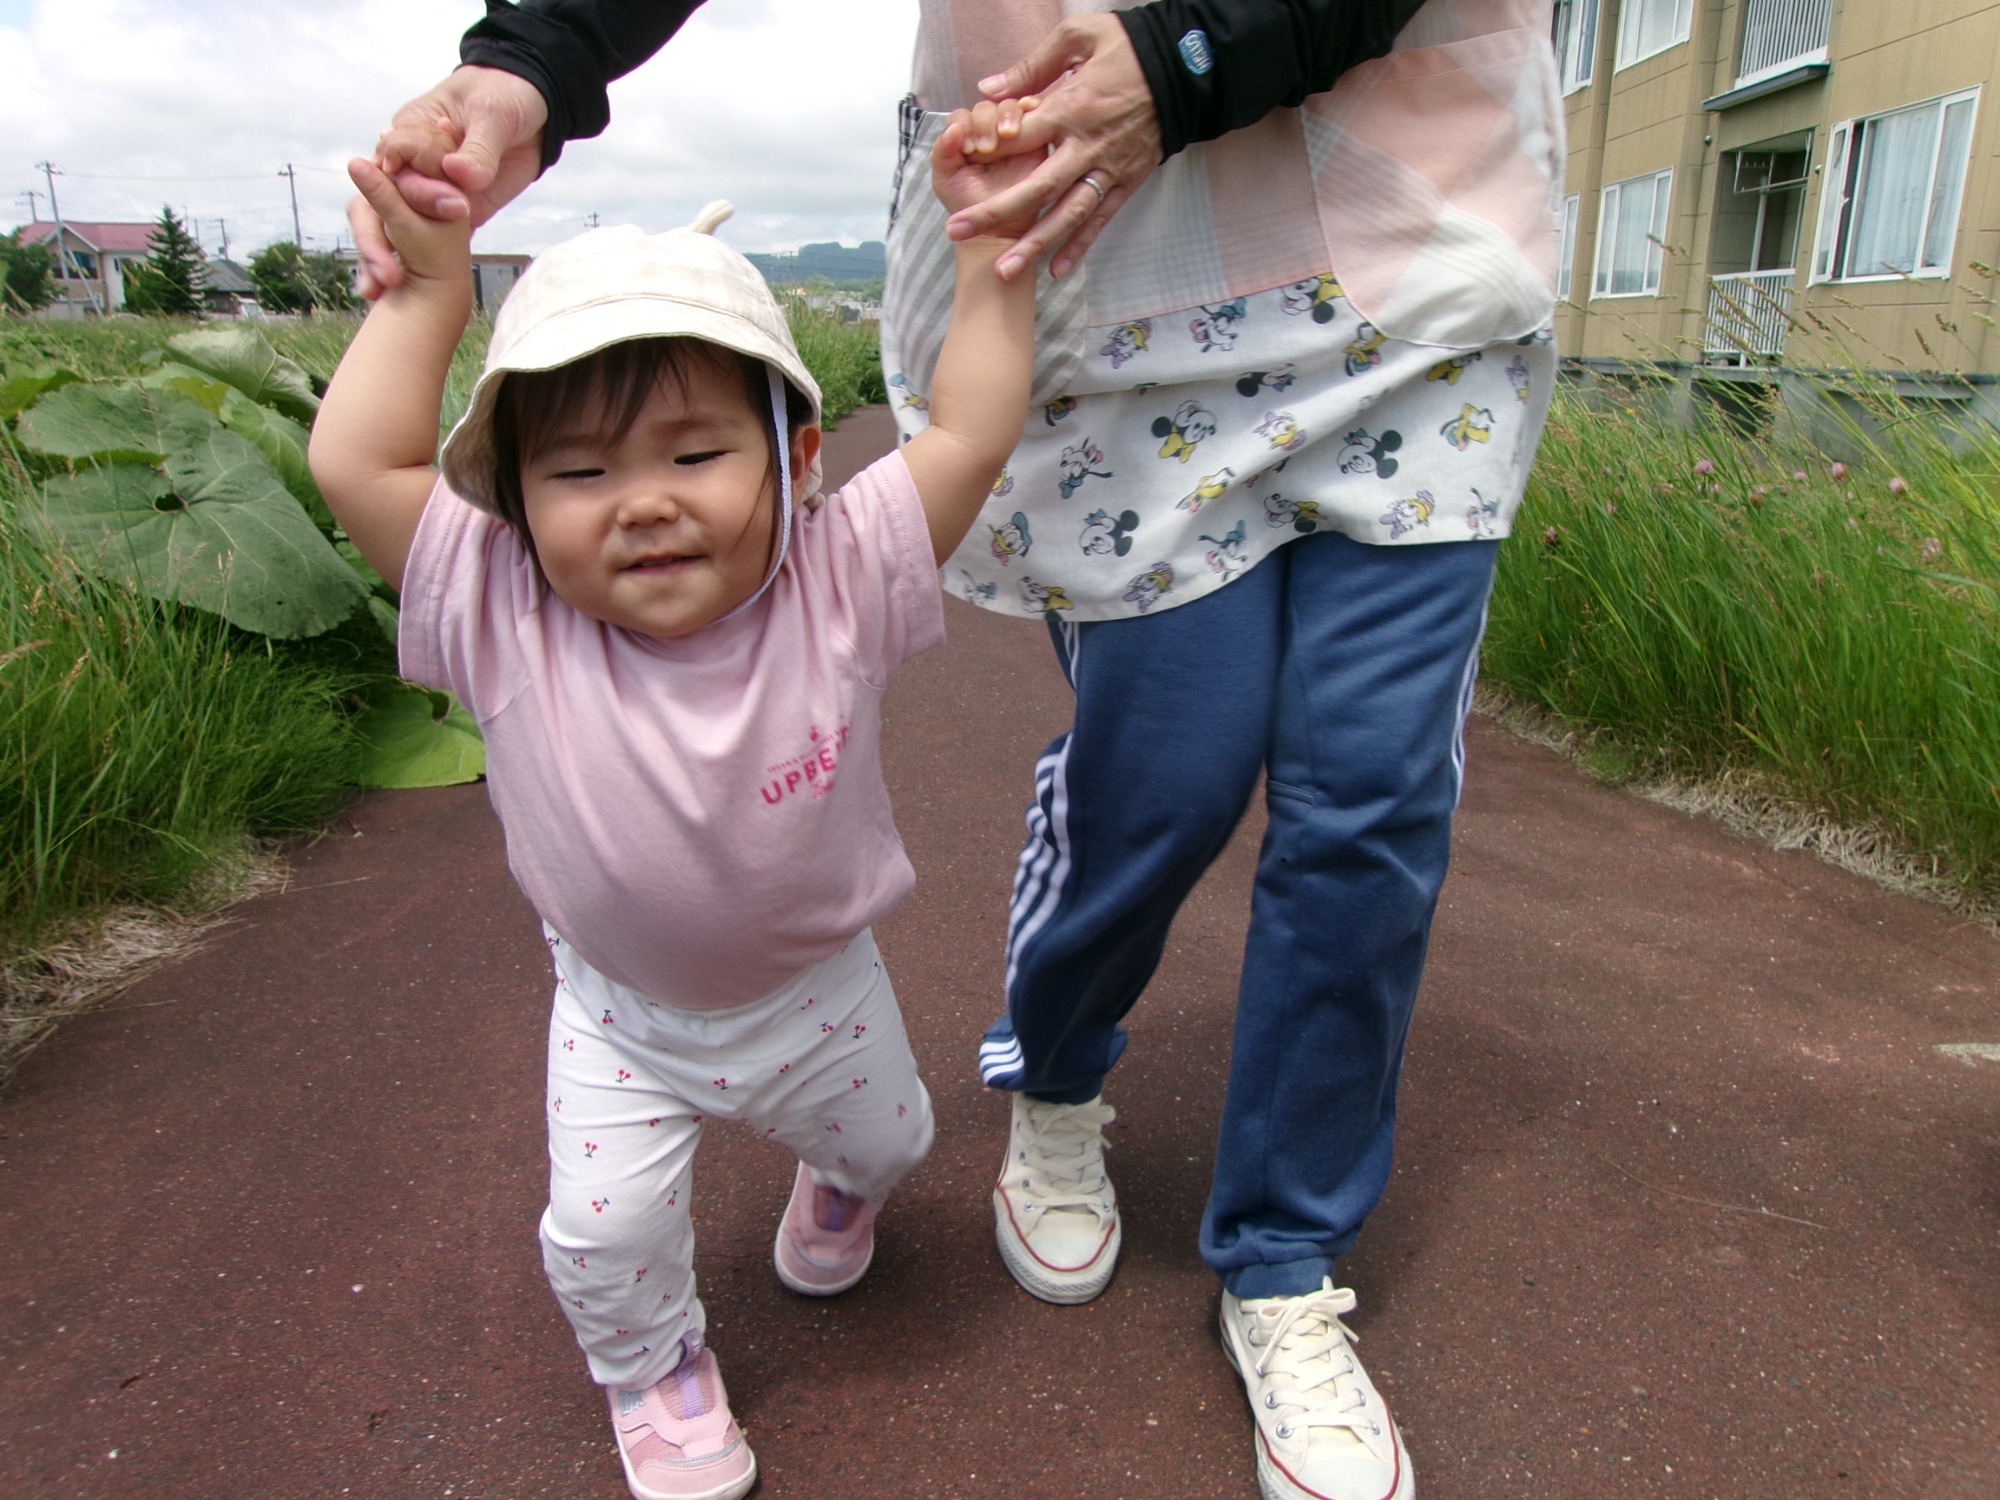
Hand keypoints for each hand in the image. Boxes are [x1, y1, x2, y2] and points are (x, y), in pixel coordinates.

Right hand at [348, 66, 547, 299]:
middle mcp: (410, 163)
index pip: (389, 160)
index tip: (392, 213)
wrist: (534, 112)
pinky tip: (389, 292)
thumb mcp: (494, 116)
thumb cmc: (505, 98)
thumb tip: (459, 174)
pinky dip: (406, 266)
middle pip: (378, 201)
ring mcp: (427, 191)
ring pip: (390, 225)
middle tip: (389, 271)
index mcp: (410, 129)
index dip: (387, 187)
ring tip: (379, 289)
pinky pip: (424, 240)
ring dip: (381, 258)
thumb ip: (478, 148)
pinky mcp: (450, 213)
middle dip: (378, 237)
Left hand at [932, 100, 1045, 239]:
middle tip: (986, 148)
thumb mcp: (945, 180)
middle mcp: (988, 131)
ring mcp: (1013, 134)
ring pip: (1010, 106)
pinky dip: (1031, 110)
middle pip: (986, 107)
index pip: (962, 116)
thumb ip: (942, 153)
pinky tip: (1028, 118)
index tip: (968, 149)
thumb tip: (953, 128)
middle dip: (984, 123)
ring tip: (1006, 136)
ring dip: (1007, 114)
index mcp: (964, 137)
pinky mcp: (1037, 139)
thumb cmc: (968, 208)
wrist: (998, 232)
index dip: (964, 126)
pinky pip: (1035, 114)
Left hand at [944, 13, 1162, 280]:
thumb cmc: (1128, 50)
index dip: (988, 150)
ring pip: (1066, 214)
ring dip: (1035, 244)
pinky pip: (1099, 220)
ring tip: (1005, 270)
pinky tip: (1056, 271)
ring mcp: (1107, 169)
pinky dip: (1079, 247)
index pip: (1019, 138)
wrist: (1184, 72)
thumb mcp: (1078, 38)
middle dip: (994, 212)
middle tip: (957, 231)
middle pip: (1035, 187)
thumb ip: (1031, 66)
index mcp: (1069, 109)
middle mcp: (1085, 146)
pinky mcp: (1126, 183)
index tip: (963, 160)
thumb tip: (988, 89)